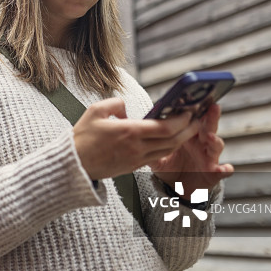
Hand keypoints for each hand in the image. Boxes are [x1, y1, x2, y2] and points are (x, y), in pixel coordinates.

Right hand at [72, 98, 201, 180]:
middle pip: (172, 141)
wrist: (73, 165)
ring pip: (167, 150)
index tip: (189, 111)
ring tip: (188, 128)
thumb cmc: (82, 137)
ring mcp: (136, 159)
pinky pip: (156, 157)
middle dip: (188, 130)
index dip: (181, 119)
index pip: (165, 127)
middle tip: (197, 119)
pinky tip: (169, 139)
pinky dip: (167, 147)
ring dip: (181, 140)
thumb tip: (127, 106)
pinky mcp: (133, 167)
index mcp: (129, 132)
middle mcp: (136, 148)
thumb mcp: (95, 111)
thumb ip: (115, 103)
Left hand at [151, 103, 234, 196]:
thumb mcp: (158, 156)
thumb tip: (135, 137)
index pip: (194, 119)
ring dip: (214, 140)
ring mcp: (209, 157)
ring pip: (216, 146)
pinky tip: (222, 169)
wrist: (178, 188)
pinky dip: (225, 169)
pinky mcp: (214, 172)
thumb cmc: (170, 166)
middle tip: (213, 107)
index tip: (194, 101)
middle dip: (212, 117)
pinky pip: (222, 171)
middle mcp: (201, 143)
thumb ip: (150, 147)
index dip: (195, 110)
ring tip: (209, 137)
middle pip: (208, 127)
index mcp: (189, 135)